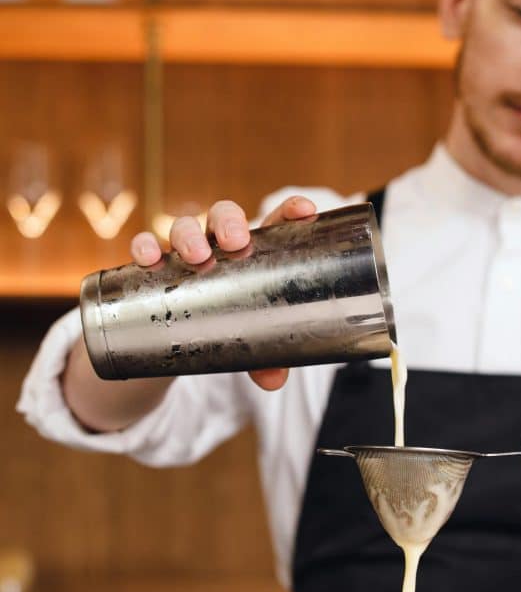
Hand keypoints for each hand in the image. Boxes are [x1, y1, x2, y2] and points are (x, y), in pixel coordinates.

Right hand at [129, 195, 316, 391]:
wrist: (179, 338)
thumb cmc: (228, 326)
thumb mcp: (250, 343)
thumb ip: (265, 359)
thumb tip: (273, 380)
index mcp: (254, 252)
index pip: (274, 222)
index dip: (289, 210)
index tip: (305, 211)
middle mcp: (218, 244)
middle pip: (224, 216)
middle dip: (229, 221)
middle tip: (236, 242)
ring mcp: (184, 252)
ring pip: (185, 227)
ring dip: (189, 235)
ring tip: (196, 257)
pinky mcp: (154, 266)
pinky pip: (145, 246)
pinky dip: (145, 246)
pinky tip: (147, 258)